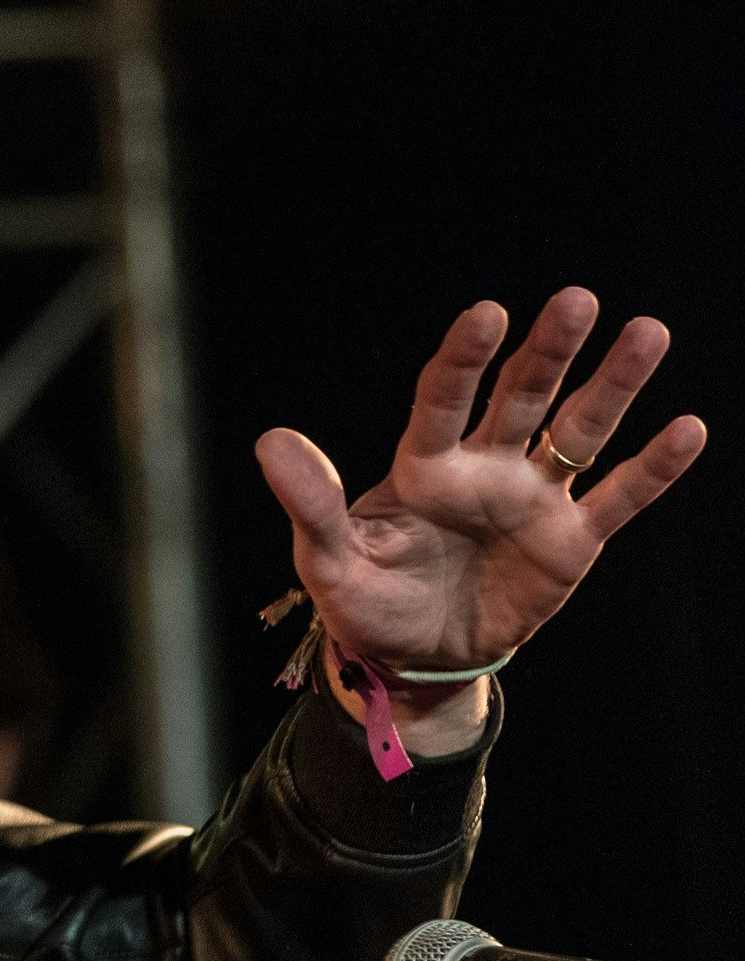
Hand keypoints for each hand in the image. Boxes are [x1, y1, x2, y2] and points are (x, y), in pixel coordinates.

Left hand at [257, 289, 704, 749]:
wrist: (412, 661)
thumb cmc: (364, 601)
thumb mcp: (326, 561)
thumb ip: (311, 504)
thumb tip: (271, 441)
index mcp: (423, 467)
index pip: (444, 399)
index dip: (464, 359)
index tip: (487, 315)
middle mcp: (483, 469)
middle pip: (521, 397)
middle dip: (548, 351)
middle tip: (576, 300)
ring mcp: (532, 500)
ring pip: (579, 430)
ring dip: (613, 385)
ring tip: (648, 331)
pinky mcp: (570, 541)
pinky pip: (617, 498)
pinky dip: (652, 468)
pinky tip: (688, 429)